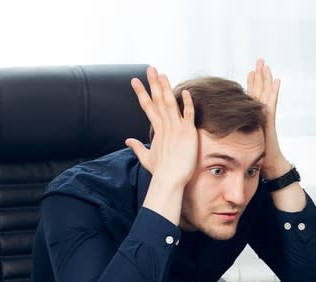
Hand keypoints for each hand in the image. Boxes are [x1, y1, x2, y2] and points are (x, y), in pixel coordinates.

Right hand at [125, 66, 196, 187]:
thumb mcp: (146, 158)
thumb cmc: (160, 172)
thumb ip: (137, 147)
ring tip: (161, 74)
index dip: (141, 93)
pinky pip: (188, 114)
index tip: (135, 81)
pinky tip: (186, 91)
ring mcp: (176, 128)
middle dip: (153, 83)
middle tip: (150, 68)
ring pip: (170, 103)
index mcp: (157, 130)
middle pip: (158, 100)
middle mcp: (165, 126)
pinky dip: (188, 102)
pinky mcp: (188, 132)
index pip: (147, 107)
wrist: (169, 179)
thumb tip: (127, 141)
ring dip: (166, 88)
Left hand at [246, 58, 289, 178]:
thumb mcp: (242, 143)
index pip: (252, 97)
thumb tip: (221, 135)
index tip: (250, 72)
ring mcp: (267, 117)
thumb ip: (234, 136)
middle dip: (260, 76)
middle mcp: (261, 115)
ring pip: (266, 94)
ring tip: (266, 65)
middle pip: (260, 91)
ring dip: (266, 79)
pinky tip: (277, 81)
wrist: (270, 166)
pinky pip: (272, 103)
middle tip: (260, 60)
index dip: (252, 85)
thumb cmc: (257, 157)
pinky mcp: (270, 121)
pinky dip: (274, 92)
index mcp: (254, 118)